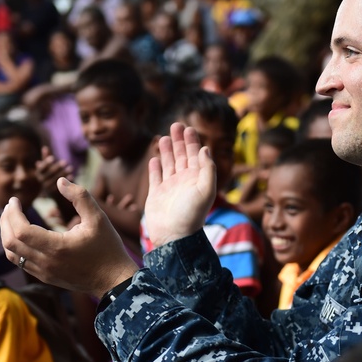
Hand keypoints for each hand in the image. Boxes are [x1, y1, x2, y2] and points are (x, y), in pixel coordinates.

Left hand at [0, 182, 136, 298]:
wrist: (114, 280)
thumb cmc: (107, 248)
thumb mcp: (98, 218)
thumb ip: (80, 196)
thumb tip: (60, 181)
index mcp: (57, 248)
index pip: (21, 231)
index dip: (13, 213)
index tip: (15, 200)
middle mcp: (46, 263)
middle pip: (11, 242)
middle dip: (5, 221)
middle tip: (10, 206)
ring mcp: (44, 272)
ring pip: (12, 255)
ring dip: (7, 235)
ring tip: (10, 218)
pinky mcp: (46, 277)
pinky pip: (21, 262)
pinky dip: (15, 247)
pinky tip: (21, 234)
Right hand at [36, 146, 73, 195]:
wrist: (56, 192)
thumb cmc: (52, 175)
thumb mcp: (49, 166)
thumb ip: (46, 158)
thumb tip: (45, 147)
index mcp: (39, 173)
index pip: (41, 168)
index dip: (46, 163)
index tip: (53, 157)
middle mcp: (41, 181)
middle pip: (49, 174)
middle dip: (57, 167)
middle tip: (65, 161)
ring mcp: (47, 188)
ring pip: (55, 180)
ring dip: (63, 173)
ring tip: (71, 168)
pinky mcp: (55, 193)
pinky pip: (61, 187)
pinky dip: (66, 181)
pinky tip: (72, 176)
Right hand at [143, 122, 215, 248]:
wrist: (174, 236)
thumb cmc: (192, 215)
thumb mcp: (206, 190)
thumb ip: (208, 169)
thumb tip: (205, 148)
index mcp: (197, 179)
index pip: (195, 155)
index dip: (192, 141)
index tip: (188, 128)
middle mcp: (184, 181)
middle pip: (182, 156)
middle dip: (179, 140)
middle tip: (176, 124)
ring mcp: (169, 188)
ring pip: (168, 164)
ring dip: (166, 150)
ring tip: (164, 137)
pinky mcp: (156, 195)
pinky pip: (156, 178)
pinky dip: (155, 168)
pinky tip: (154, 158)